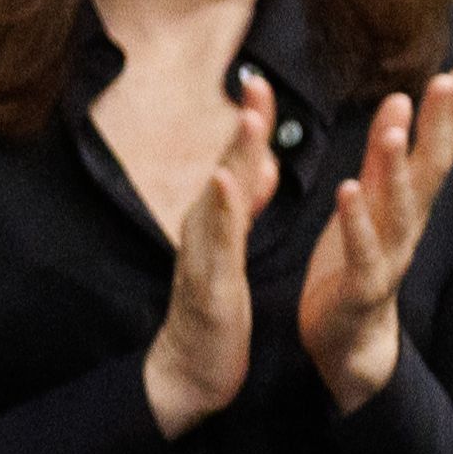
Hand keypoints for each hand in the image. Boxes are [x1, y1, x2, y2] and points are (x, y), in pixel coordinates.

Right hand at [143, 75, 277, 435]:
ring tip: (248, 120)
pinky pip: (216, 246)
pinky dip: (221, 214)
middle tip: (257, 82)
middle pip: (226, 168)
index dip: (252, 123)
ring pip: (220, 201)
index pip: (239, 163)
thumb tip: (258, 164)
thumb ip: (246, 206)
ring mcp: (203, 258)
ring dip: (233, 157)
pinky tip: (225, 186)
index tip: (263, 81)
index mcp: (219, 223)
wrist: (189, 371)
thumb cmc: (213, 309)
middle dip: (244, 126)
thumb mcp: (232, 249)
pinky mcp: (208, 287)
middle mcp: (205, 231)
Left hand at [293, 66, 452, 412]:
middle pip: (431, 171)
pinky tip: (348, 189)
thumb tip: (399, 99)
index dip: (449, 114)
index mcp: (409, 206)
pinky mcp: (362, 286)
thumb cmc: (353, 264)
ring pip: (400, 208)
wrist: (346, 340)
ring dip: (397, 168)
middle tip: (449, 81)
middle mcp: (408, 228)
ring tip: (395, 129)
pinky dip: (357, 220)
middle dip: (440, 126)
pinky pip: (363, 251)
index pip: (437, 153)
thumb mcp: (368, 203)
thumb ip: (381, 156)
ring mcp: (389, 258)